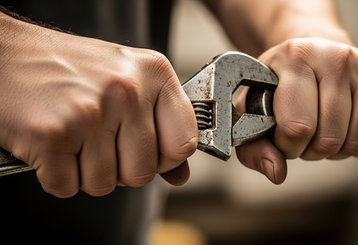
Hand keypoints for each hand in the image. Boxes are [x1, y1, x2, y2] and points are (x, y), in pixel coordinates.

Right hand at [0, 15, 197, 196]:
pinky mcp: (52, 136)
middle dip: (121, 169)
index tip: (152, 153)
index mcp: (154, 73)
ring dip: (86, 172)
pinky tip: (54, 144)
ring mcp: (89, 114)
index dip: (167, 158)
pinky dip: (57, 175)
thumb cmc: (69, 68)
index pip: (184, 143)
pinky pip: (67, 187)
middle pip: (143, 173)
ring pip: (105, 185)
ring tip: (74, 137)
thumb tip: (179, 175)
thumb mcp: (127, 82)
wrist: (7, 54)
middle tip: (100, 142)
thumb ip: (160, 126)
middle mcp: (126, 91)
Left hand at [235, 37, 357, 183]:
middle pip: (329, 138)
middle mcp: (334, 56)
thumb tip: (276, 173)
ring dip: (335, 150)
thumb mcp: (253, 108)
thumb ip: (254, 147)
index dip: (288, 146)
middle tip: (303, 135)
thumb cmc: (279, 84)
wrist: (311, 53)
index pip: (297, 127)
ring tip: (322, 130)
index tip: (283, 136)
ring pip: (356, 141)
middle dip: (311, 150)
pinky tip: (345, 130)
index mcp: (294, 58)